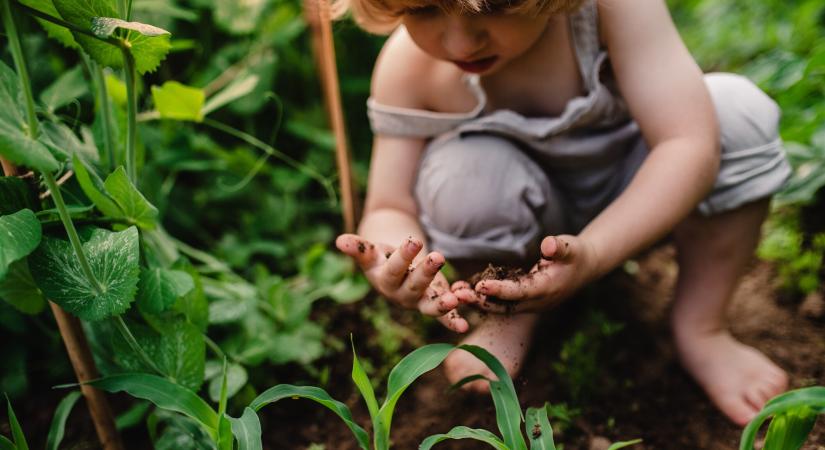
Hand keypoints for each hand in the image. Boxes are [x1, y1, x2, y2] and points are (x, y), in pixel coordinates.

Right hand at [336, 234, 468, 332]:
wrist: (393, 270)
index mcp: (385, 281)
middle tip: (438, 256)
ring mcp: (419, 303)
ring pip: (431, 307)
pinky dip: (456, 318)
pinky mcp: (435, 306)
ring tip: (458, 298)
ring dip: (444, 304)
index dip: (404, 256)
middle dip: (427, 272)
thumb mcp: (371, 252)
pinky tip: (468, 313)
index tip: (414, 240)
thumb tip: (340, 241)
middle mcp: (401, 296)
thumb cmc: (381, 259)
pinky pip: (446, 316)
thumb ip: (359, 248)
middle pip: (415, 286)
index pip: (394, 269)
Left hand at [454, 235, 597, 313]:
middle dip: (480, 300)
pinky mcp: (523, 300)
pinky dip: (482, 298)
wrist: (584, 268)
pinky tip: (463, 290)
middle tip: (456, 293)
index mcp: (546, 289)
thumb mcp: (572, 247)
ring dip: (477, 301)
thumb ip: (559, 248)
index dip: (500, 290)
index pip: (519, 292)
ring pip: (499, 306)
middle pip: (504, 305)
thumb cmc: (576, 254)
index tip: (481, 285)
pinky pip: (500, 302)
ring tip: (453, 292)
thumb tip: (549, 245)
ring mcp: (529, 303)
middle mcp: (536, 301)